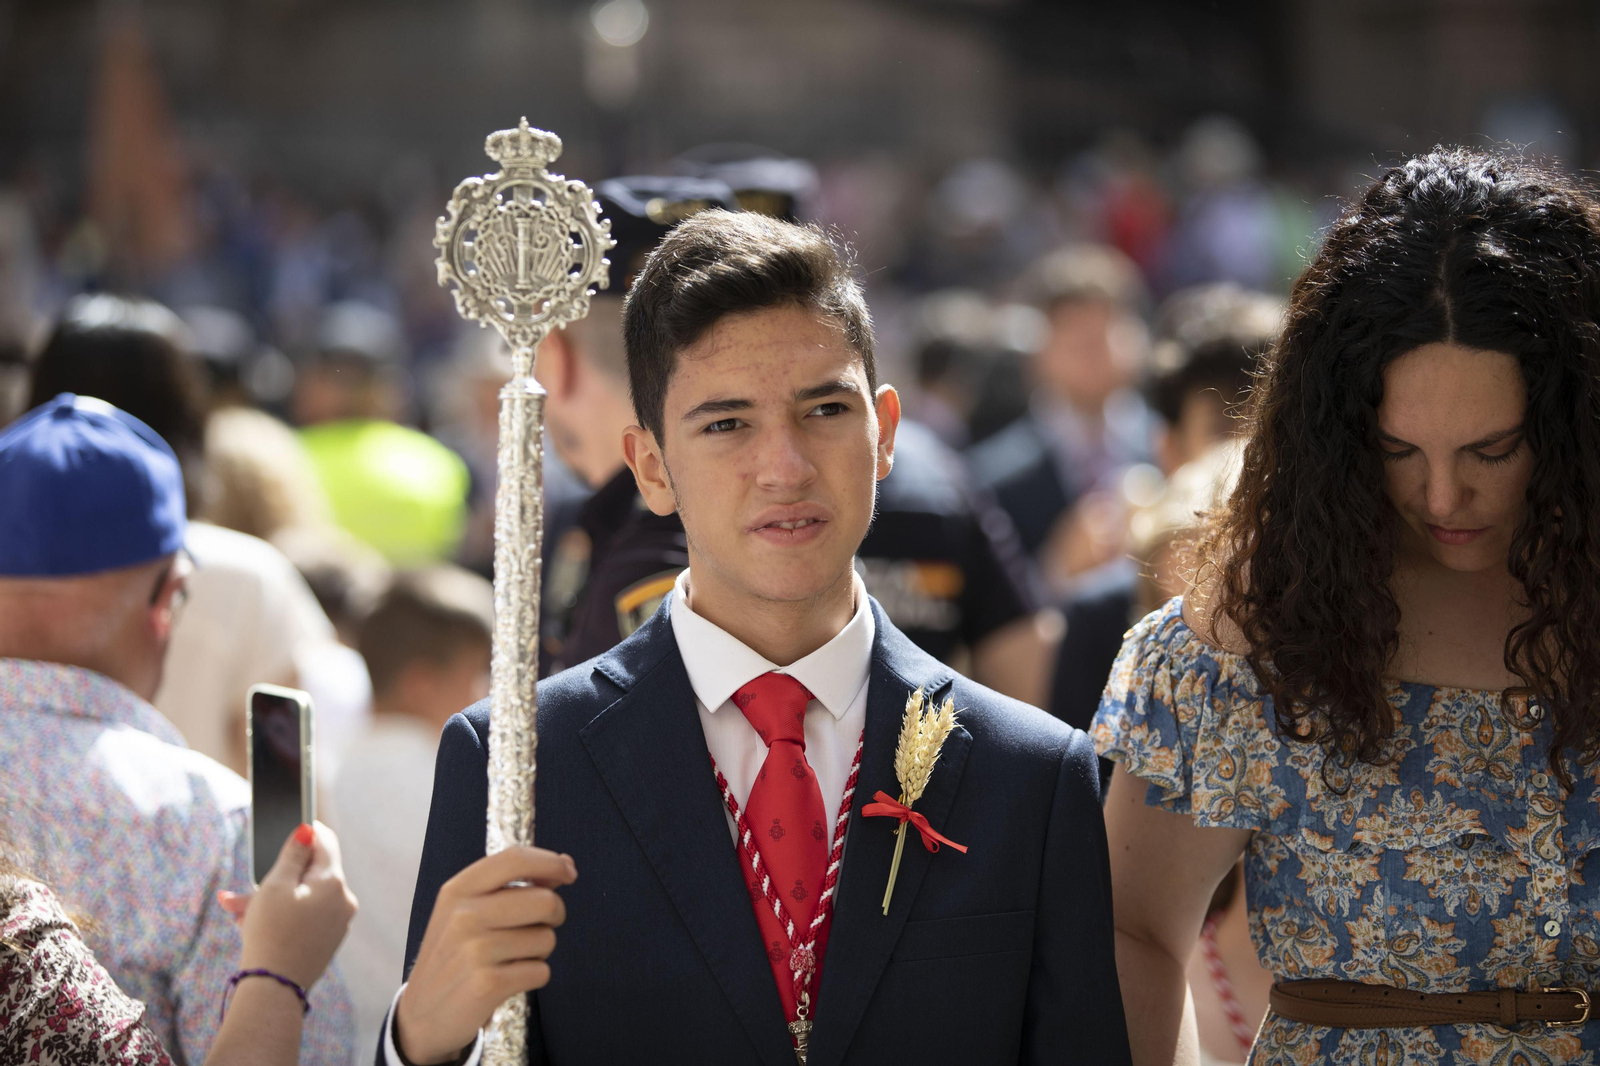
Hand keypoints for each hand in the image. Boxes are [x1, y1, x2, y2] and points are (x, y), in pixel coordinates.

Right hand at [217, 822, 358, 989]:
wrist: (273, 988)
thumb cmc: (271, 933)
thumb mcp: (275, 886)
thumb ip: (293, 854)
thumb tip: (307, 830)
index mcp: (334, 882)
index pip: (325, 842)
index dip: (304, 834)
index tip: (286, 834)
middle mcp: (343, 900)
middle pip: (309, 874)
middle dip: (276, 878)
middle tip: (245, 891)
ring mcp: (338, 922)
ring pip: (302, 898)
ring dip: (272, 900)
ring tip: (240, 912)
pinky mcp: (328, 940)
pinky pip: (305, 918)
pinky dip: (283, 917)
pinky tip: (253, 926)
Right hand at [396, 847, 576, 1065]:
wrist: (421, 1014)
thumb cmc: (453, 955)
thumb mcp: (467, 911)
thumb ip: (513, 885)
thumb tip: (565, 864)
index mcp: (458, 890)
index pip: (515, 859)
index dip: (551, 862)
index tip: (569, 873)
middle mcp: (464, 916)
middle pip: (545, 900)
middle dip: (554, 914)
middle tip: (537, 927)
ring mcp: (474, 950)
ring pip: (547, 938)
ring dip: (539, 951)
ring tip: (511, 958)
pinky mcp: (487, 985)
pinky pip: (541, 971)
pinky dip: (534, 976)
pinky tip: (509, 980)